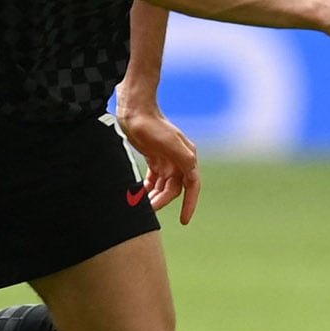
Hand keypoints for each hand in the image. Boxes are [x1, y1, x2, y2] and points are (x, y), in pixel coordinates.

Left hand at [116, 102, 200, 224]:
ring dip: (154, 197)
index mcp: (187, 157)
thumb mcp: (170, 143)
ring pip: (163, 187)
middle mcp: (180, 160)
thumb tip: (193, 178)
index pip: (192, 186)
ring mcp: (167, 160)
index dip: (189, 204)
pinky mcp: (154, 158)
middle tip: (147, 211)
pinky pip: (154, 180)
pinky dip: (148, 189)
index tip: (184, 220)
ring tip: (141, 206)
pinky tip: (139, 195)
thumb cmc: (152, 126)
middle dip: (162, 201)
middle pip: (174, 189)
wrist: (135, 110)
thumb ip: (184, 160)